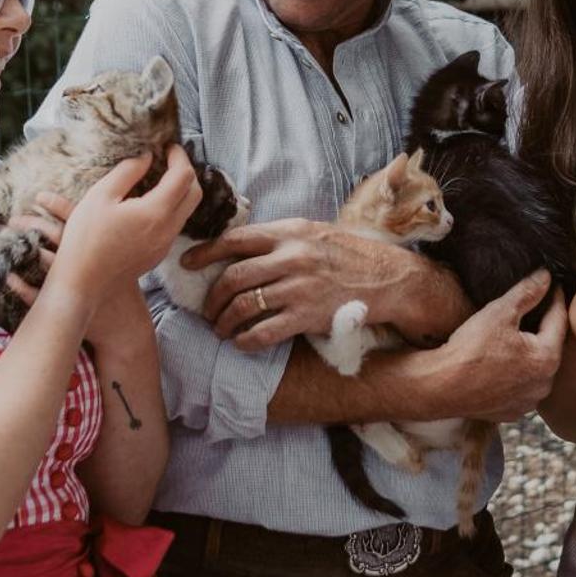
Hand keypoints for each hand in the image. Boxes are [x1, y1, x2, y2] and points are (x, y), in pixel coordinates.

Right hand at [37, 146, 202, 296]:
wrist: (83, 283)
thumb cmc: (86, 239)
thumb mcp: (100, 196)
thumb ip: (127, 171)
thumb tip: (146, 157)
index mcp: (156, 212)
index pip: (183, 176)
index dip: (179, 156)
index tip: (167, 146)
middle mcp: (168, 229)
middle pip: (195, 193)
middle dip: (186, 172)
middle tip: (167, 160)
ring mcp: (165, 244)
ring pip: (186, 210)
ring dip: (179, 190)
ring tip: (156, 178)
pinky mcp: (158, 254)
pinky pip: (174, 225)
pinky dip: (170, 207)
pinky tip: (147, 202)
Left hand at [187, 219, 429, 348]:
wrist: (388, 278)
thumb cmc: (350, 255)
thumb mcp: (314, 232)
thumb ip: (280, 238)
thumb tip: (242, 247)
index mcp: (289, 232)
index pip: (235, 239)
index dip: (205, 253)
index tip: (187, 263)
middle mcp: (291, 257)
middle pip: (233, 276)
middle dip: (212, 297)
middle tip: (207, 309)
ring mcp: (298, 287)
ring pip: (243, 305)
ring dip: (224, 321)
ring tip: (220, 329)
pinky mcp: (307, 315)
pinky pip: (263, 331)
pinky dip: (245, 340)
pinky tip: (240, 343)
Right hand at [430, 271, 567, 421]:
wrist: (440, 387)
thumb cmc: (470, 350)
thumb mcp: (499, 312)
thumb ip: (527, 293)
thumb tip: (545, 276)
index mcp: (547, 358)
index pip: (559, 320)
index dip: (554, 299)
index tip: (551, 285)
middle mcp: (544, 384)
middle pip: (550, 347)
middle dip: (545, 327)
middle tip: (538, 308)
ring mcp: (528, 401)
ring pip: (536, 369)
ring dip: (531, 353)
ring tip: (519, 336)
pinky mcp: (511, 411)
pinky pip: (521, 387)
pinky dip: (518, 374)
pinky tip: (504, 363)